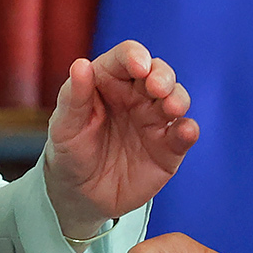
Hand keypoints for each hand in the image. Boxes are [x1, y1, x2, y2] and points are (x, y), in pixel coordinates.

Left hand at [43, 41, 198, 235]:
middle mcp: (137, 95)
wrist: (80, 196)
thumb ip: (73, 97)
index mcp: (110, 81)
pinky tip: (185, 131)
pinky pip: (184, 134)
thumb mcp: (64, 126)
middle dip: (163, 76)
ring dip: (178, 99)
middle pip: (159, 72)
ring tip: (171, 108)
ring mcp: (155, 121)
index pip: (127, 57)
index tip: (139, 66)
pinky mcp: (169, 148)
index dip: (135, 56)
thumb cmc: (70, 152)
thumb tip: (81, 64)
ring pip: (177, 98)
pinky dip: (188, 130)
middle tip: (156, 88)